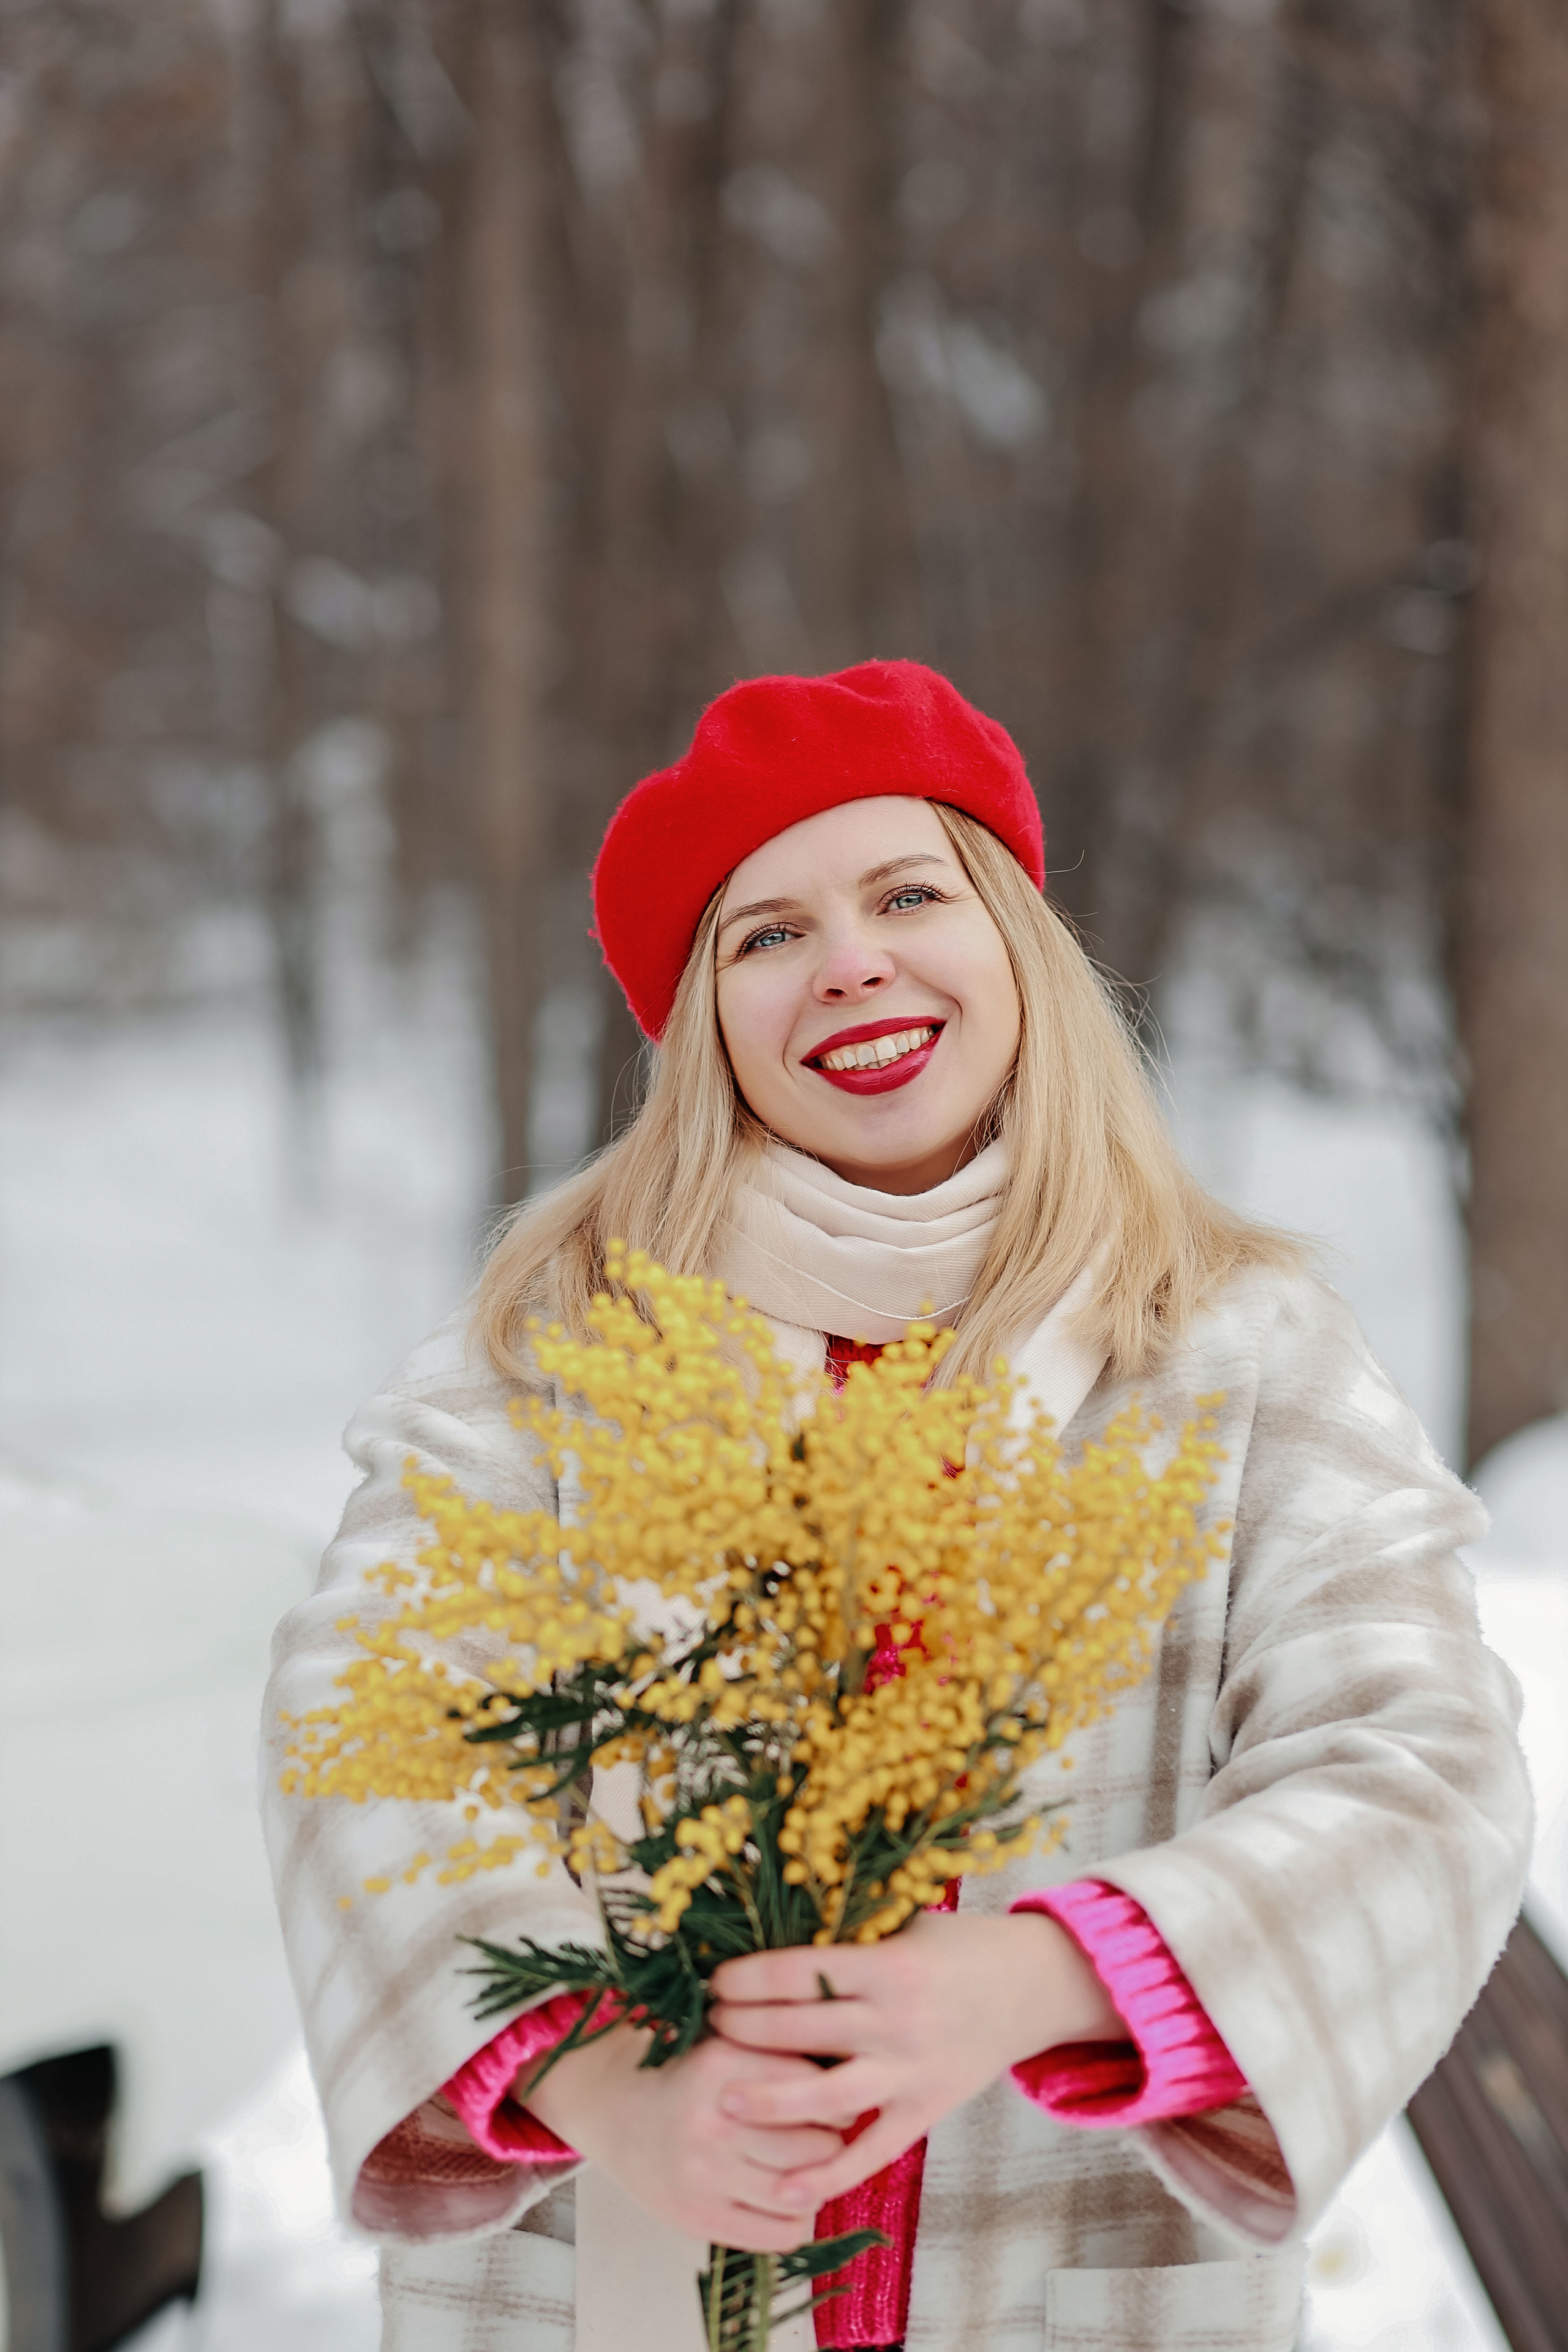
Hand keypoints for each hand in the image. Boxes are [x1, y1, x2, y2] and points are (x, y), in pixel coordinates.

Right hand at [520, 2020, 845, 2252]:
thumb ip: (775, 2047)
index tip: (833, 2098)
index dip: (835, 2094)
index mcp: (723, 2060)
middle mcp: (714, 2118)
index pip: (813, 2085)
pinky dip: (797, 2221)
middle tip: (821, 2136)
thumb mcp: (724, 2038)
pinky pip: (778, 2233)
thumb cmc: (683, 2070)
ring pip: (801, 2191)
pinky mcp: (697, 2217)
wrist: (611, 2106)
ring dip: (817, 2183)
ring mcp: (704, 2173)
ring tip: (807, 2169)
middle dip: (829, 2141)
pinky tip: (786, 2202)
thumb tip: (849, 2072)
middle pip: (816, 2143)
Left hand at [706, 1909, 1123, 2210]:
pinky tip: (788, 2190)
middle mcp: (897, 2020)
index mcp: (888, 1965)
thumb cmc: (961, 1946)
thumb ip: (849, 1941)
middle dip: (747, 2028)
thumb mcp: (905, 1926)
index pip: (801, 1972)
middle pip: (804, 2029)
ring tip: (724, 2101)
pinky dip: (831, 2172)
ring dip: (773, 2100)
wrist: (1035, 1984)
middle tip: (708, 2027)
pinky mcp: (926, 2109)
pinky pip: (873, 2149)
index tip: (715, 1980)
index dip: (750, 1978)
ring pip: (829, 2094)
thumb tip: (773, 1938)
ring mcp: (912, 2070)